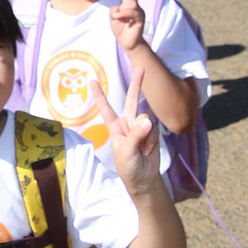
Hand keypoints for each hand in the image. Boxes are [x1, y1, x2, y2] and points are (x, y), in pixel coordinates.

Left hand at [92, 69, 159, 192]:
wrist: (143, 179)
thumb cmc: (128, 166)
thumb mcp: (126, 151)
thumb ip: (135, 135)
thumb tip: (147, 121)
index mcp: (115, 127)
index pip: (106, 108)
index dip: (99, 95)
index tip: (92, 81)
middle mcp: (127, 124)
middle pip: (131, 100)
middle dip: (137, 84)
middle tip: (141, 68)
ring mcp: (140, 127)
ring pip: (145, 119)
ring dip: (145, 134)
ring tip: (142, 149)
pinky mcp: (152, 133)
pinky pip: (154, 130)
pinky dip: (152, 140)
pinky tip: (148, 150)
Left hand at [108, 0, 146, 52]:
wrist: (129, 43)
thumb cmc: (122, 29)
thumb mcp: (114, 18)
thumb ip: (114, 11)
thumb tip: (117, 8)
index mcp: (128, 4)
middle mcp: (134, 6)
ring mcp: (138, 12)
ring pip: (129, 6)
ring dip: (120, 11)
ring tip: (116, 16)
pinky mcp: (140, 20)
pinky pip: (131, 14)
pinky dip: (123, 15)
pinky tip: (118, 18)